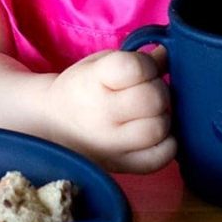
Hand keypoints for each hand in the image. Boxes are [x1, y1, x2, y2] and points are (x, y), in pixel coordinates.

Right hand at [44, 46, 174, 173]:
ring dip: (162, 117)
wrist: (52, 124)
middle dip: (158, 90)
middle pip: (153, 99)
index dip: (147, 65)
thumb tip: (169, 55)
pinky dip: (167, 144)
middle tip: (148, 91)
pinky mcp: (121, 166)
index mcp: (92, 80)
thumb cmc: (82, 88)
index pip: (136, 68)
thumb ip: (137, 60)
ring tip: (150, 113)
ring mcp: (111, 144)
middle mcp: (101, 114)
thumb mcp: (100, 64)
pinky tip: (155, 134)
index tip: (141, 69)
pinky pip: (160, 158)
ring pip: (159, 128)